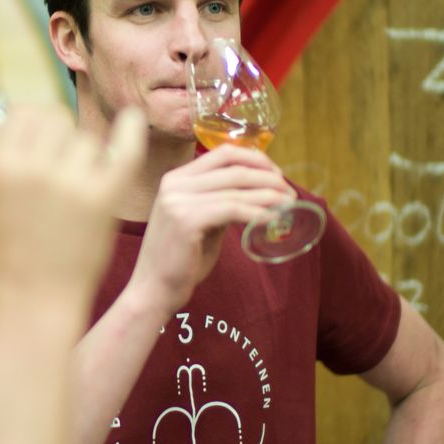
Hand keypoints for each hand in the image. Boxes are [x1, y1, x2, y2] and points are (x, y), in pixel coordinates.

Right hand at [0, 106, 146, 307]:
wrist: (32, 308)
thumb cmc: (4, 269)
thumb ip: (2, 175)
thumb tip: (15, 143)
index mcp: (0, 167)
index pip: (25, 114)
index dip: (36, 122)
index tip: (44, 136)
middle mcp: (34, 167)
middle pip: (59, 122)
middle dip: (62, 138)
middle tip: (65, 165)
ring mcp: (71, 182)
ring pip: (88, 142)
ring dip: (87, 157)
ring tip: (82, 188)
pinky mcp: (103, 199)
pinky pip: (123, 151)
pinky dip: (131, 132)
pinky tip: (135, 118)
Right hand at [130, 144, 293, 308]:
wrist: (154, 290)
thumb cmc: (180, 261)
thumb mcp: (200, 222)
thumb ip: (220, 203)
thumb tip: (256, 194)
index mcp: (175, 178)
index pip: (222, 153)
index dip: (254, 158)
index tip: (275, 173)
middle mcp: (174, 184)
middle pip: (233, 167)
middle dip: (268, 176)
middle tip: (289, 191)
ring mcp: (178, 201)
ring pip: (236, 188)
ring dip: (269, 194)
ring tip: (289, 204)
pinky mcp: (187, 221)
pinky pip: (233, 209)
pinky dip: (257, 212)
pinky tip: (273, 219)